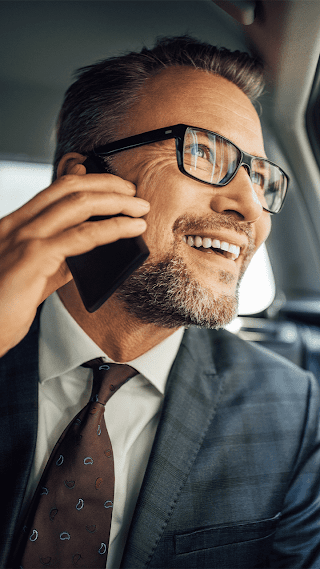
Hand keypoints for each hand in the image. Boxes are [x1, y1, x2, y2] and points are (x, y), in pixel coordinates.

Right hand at [0, 167, 148, 356]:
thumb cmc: (1, 304)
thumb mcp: (33, 274)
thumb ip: (58, 257)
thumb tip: (88, 248)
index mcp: (16, 225)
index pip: (56, 189)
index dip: (90, 181)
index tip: (115, 186)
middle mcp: (18, 224)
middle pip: (70, 188)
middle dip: (108, 185)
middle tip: (134, 193)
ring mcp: (24, 238)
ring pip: (78, 204)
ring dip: (117, 202)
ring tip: (140, 208)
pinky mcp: (33, 257)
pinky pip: (81, 236)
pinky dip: (112, 228)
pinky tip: (130, 229)